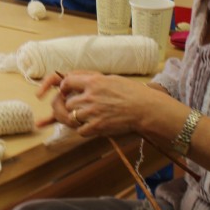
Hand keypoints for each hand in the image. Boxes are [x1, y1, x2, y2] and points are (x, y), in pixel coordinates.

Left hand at [35, 70, 149, 135]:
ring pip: (73, 117)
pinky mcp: (97, 127)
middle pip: (69, 103)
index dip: (65, 87)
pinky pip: (80, 131)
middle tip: (81, 107)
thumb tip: (77, 79)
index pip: (67, 82)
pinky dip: (84, 129)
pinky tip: (92, 126)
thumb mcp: (111, 79)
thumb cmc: (132, 92)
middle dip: (73, 105)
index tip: (66, 91)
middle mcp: (90, 97)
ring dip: (78, 118)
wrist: (145, 108)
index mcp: (93, 82)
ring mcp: (92, 113)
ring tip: (89, 116)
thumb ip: (93, 79)